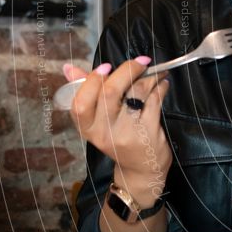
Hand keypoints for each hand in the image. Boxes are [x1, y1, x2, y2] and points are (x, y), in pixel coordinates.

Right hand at [64, 57, 172, 196]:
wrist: (141, 169)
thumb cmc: (118, 138)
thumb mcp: (97, 122)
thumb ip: (86, 92)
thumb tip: (69, 68)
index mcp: (88, 127)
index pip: (80, 103)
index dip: (92, 81)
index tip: (106, 66)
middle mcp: (104, 132)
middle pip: (110, 93)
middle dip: (127, 70)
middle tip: (141, 61)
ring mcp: (127, 132)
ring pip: (136, 93)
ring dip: (150, 77)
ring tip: (156, 72)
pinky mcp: (148, 131)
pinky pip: (155, 101)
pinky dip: (161, 87)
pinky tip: (163, 84)